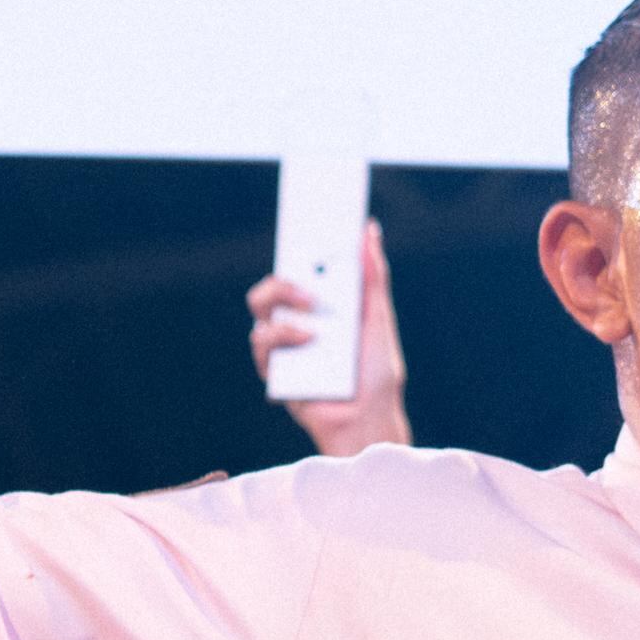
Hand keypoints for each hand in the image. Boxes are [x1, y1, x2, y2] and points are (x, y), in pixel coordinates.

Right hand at [248, 219, 412, 454]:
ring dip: (283, 306)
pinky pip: (262, 345)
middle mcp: (300, 324)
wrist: (367, 420)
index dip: (297, 245)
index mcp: (324, 308)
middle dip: (284, 278)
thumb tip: (368, 230)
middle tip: (305, 281)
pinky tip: (307, 340)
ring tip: (311, 319)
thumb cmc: (377, 374)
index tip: (301, 219)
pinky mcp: (275, 372)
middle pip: (273, 287)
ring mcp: (285, 347)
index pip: (302, 270)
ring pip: (260, 312)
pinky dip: (283, 338)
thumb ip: (372, 276)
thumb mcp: (378, 318)